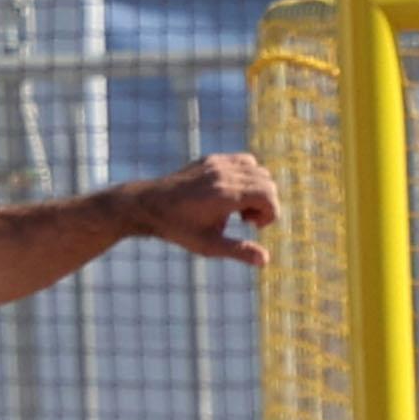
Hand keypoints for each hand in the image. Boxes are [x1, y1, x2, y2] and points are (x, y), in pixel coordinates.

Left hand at [135, 152, 281, 267]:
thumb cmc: (178, 228)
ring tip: (239, 207)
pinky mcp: (211, 160)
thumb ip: (239, 251)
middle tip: (246, 220)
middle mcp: (223, 174)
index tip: (253, 226)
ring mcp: (217, 164)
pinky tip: (230, 194)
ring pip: (257, 168)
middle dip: (265, 203)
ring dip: (257, 189)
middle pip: (267, 181)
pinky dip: (246, 176)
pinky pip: (242, 161)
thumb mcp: (208, 246)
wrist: (148, 204)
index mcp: (225, 195)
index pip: (268, 195)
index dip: (270, 213)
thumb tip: (265, 260)